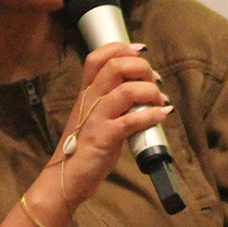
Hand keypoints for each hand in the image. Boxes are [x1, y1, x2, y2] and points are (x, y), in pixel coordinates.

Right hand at [41, 41, 172, 216]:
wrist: (65, 178)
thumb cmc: (83, 149)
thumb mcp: (94, 118)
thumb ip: (114, 103)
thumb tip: (144, 91)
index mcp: (86, 93)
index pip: (97, 57)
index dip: (120, 48)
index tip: (139, 51)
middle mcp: (89, 100)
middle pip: (115, 66)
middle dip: (142, 68)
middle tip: (154, 82)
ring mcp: (96, 118)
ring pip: (127, 90)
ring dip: (151, 92)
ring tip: (160, 101)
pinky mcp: (104, 137)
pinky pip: (132, 120)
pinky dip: (152, 115)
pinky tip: (162, 115)